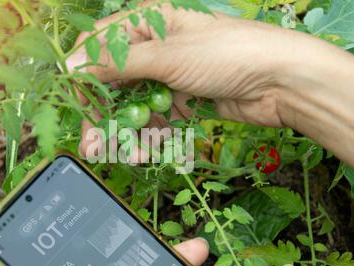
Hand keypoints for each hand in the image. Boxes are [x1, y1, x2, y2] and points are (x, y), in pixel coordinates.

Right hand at [69, 2, 353, 175]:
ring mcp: (168, 76)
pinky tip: (146, 150)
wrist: (281, 81)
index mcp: (146, 23)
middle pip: (113, 82)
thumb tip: (72, 66)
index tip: (75, 104)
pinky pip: (155, 118)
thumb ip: (117, 62)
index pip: (98, 46)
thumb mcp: (167, 54)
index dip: (82, 75)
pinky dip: (149, 134)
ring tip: (123, 154)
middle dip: (103, 115)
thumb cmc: (226, 54)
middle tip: (93, 145)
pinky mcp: (181, 100)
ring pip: (133, 105)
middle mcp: (154, 48)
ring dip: (126, 131)